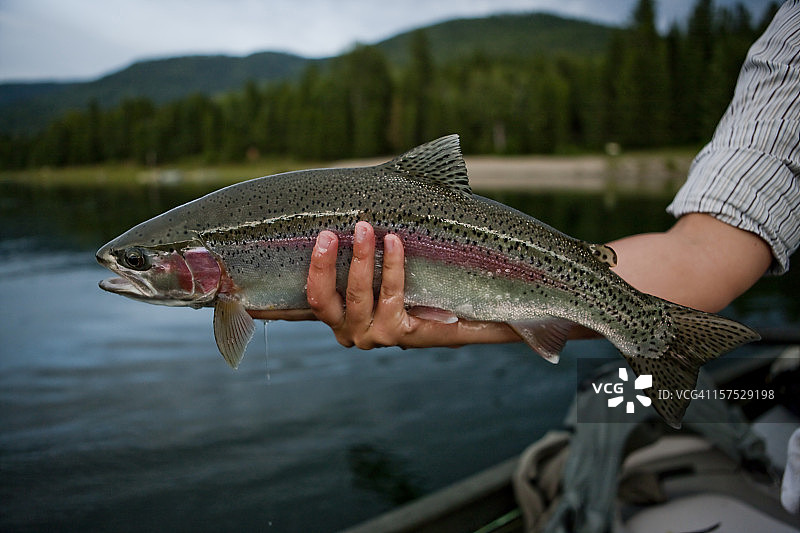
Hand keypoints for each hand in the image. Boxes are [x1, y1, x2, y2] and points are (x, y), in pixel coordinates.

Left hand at [303, 221, 519, 348]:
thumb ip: (508, 322)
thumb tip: (556, 338)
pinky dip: (315, 269)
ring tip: (333, 231)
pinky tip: (320, 240)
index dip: (391, 275)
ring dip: (328, 265)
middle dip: (360, 263)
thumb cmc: (460, 309)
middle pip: (357, 301)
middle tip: (366, 226)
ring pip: (328, 300)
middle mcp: (373, 335)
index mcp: (407, 335)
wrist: (421, 311)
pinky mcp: (330, 312)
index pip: (396, 306)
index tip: (395, 239)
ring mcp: (347, 325)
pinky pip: (313, 296)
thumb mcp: (482, 314)